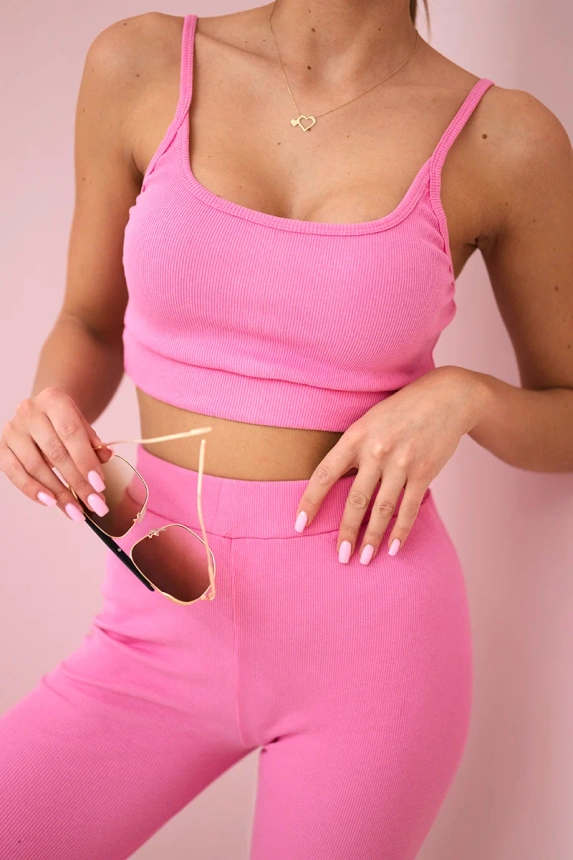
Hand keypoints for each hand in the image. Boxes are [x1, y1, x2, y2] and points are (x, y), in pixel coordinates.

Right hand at [0, 387, 113, 521]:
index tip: (99, 485)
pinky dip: (32, 490)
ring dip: (57, 492)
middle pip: (55, 453)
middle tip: (94, 504)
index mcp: (54, 400)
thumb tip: (106, 456)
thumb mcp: (83, 426)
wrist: (41, 413)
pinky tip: (50, 502)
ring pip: (35, 466)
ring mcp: (13, 430)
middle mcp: (29, 411)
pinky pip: (15, 473)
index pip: (71, 432)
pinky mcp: (1, 447)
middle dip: (77, 483)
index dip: (86, 460)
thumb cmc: (65, 423)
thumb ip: (94, 442)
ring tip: (75, 511)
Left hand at [294, 366, 488, 562]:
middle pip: (355, 500)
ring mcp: (402, 463)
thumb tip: (335, 483)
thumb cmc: (401, 410)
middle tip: (340, 556)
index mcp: (355, 436)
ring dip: (373, 538)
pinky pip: (409, 508)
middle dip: (346, 532)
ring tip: (365, 558)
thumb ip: (353, 449)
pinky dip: (400, 531)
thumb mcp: (369, 420)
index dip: (310, 501)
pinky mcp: (424, 472)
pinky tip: (393, 548)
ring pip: (382, 509)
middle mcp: (376, 451)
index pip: (324, 474)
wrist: (447, 397)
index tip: (299, 524)